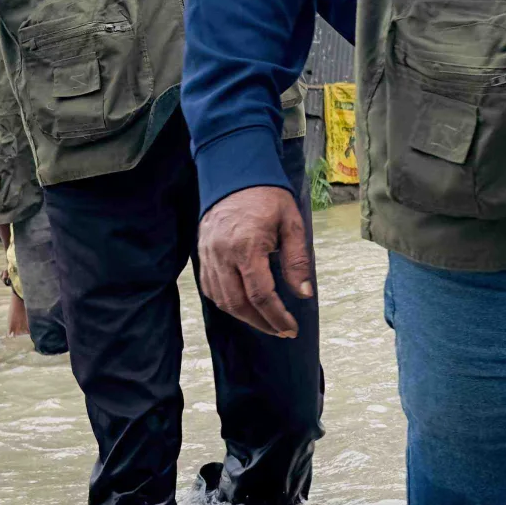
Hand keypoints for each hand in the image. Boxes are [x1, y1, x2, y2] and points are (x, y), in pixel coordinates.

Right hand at [198, 185, 311, 339]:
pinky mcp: (202, 255)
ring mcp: (209, 256)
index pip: (261, 294)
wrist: (234, 173)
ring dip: (244, 317)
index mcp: (247, 246)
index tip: (291, 327)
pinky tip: (243, 307)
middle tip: (281, 330)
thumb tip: (304, 293)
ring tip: (266, 322)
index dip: (277, 316)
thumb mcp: (291, 223)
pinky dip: (226, 303)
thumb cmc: (267, 197)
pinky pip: (210, 289)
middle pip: (238, 304)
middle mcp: (223, 255)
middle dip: (261, 323)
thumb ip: (297, 260)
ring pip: (222, 300)